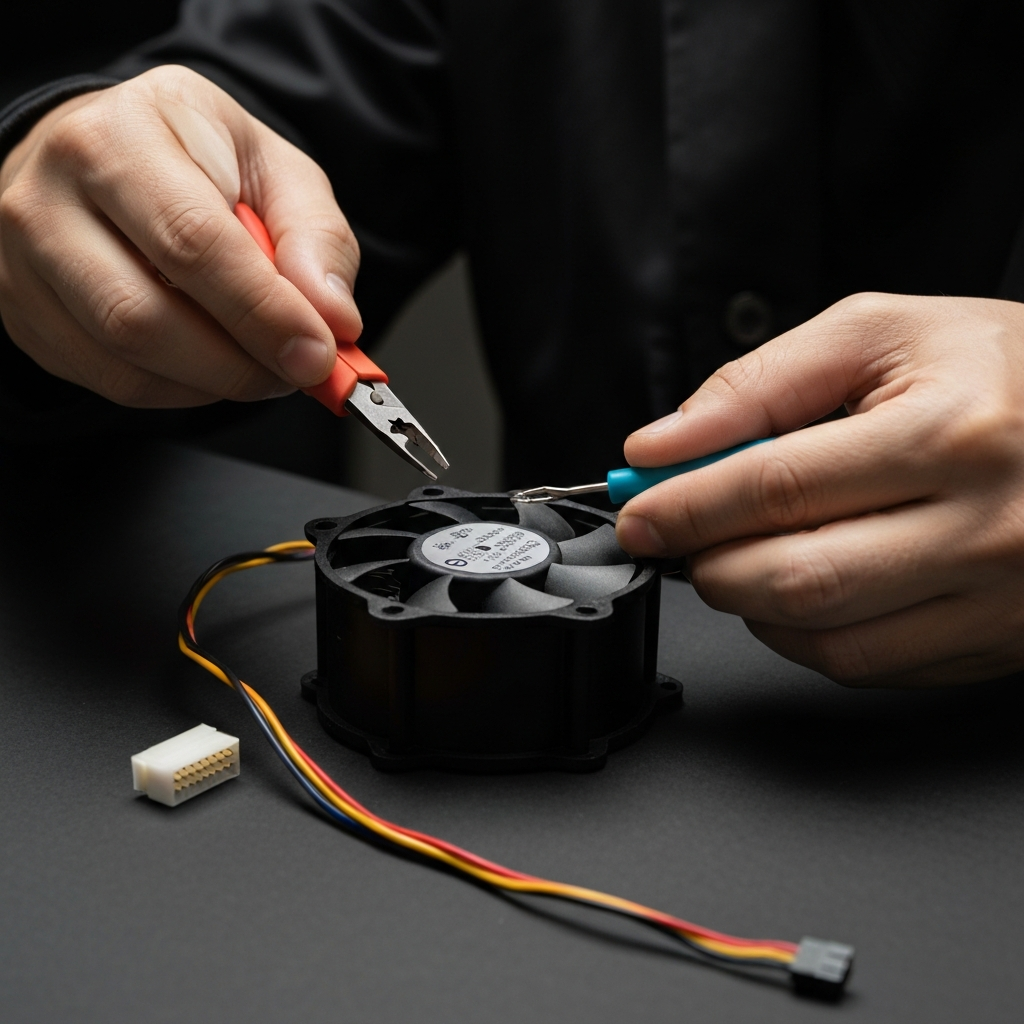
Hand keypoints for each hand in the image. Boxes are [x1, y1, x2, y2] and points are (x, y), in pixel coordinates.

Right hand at [0, 65, 361, 406]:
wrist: (113, 160)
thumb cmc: (199, 162)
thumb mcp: (275, 170)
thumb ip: (316, 238)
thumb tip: (334, 319)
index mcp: (122, 136)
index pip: (192, 242)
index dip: (263, 312)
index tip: (320, 352)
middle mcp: (51, 196)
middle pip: (144, 316)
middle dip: (241, 364)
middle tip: (300, 369)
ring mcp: (26, 263)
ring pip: (127, 361)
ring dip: (218, 383)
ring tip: (263, 361)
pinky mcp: (29, 318)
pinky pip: (116, 384)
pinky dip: (185, 391)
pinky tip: (214, 362)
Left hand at [616, 293, 1023, 686]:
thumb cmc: (1001, 371)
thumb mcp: (881, 334)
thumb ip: (759, 385)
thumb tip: (662, 446)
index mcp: (950, 433)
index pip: (776, 486)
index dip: (685, 506)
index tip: (639, 511)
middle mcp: (983, 528)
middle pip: (794, 578)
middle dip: (708, 562)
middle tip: (682, 533)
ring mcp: (996, 600)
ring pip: (825, 638)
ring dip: (747, 604)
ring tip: (736, 553)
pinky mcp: (995, 643)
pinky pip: (867, 666)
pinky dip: (802, 636)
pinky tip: (797, 588)